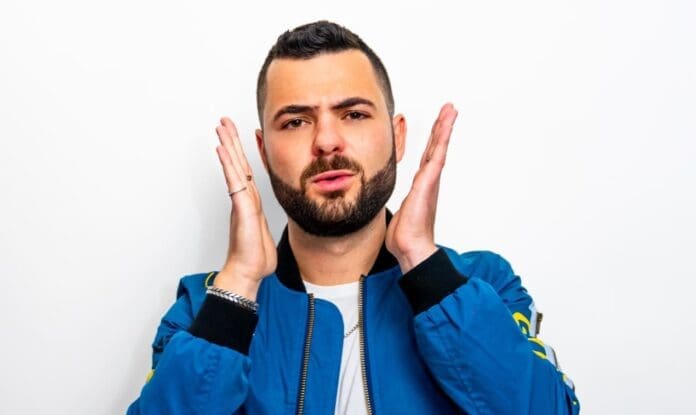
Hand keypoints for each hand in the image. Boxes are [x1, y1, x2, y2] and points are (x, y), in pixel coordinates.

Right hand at [213, 117, 276, 299]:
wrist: (249, 272)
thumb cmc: (256, 258)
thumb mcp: (265, 234)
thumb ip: (263, 225)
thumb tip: (263, 226)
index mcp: (251, 203)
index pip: (246, 172)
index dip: (243, 153)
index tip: (240, 136)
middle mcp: (244, 199)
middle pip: (237, 164)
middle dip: (231, 141)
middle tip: (224, 122)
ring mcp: (241, 202)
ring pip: (233, 168)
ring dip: (227, 146)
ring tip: (220, 127)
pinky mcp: (241, 208)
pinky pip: (234, 181)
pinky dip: (228, 164)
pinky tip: (222, 150)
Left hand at [386, 103, 457, 272]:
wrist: (410, 248)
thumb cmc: (405, 235)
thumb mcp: (401, 214)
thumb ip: (403, 207)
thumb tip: (401, 211)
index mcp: (422, 185)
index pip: (429, 156)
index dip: (434, 138)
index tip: (440, 123)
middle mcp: (428, 180)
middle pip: (437, 147)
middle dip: (443, 126)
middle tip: (450, 108)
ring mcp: (429, 181)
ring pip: (439, 148)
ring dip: (444, 128)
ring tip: (451, 110)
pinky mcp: (427, 184)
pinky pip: (436, 157)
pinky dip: (441, 141)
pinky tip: (445, 128)